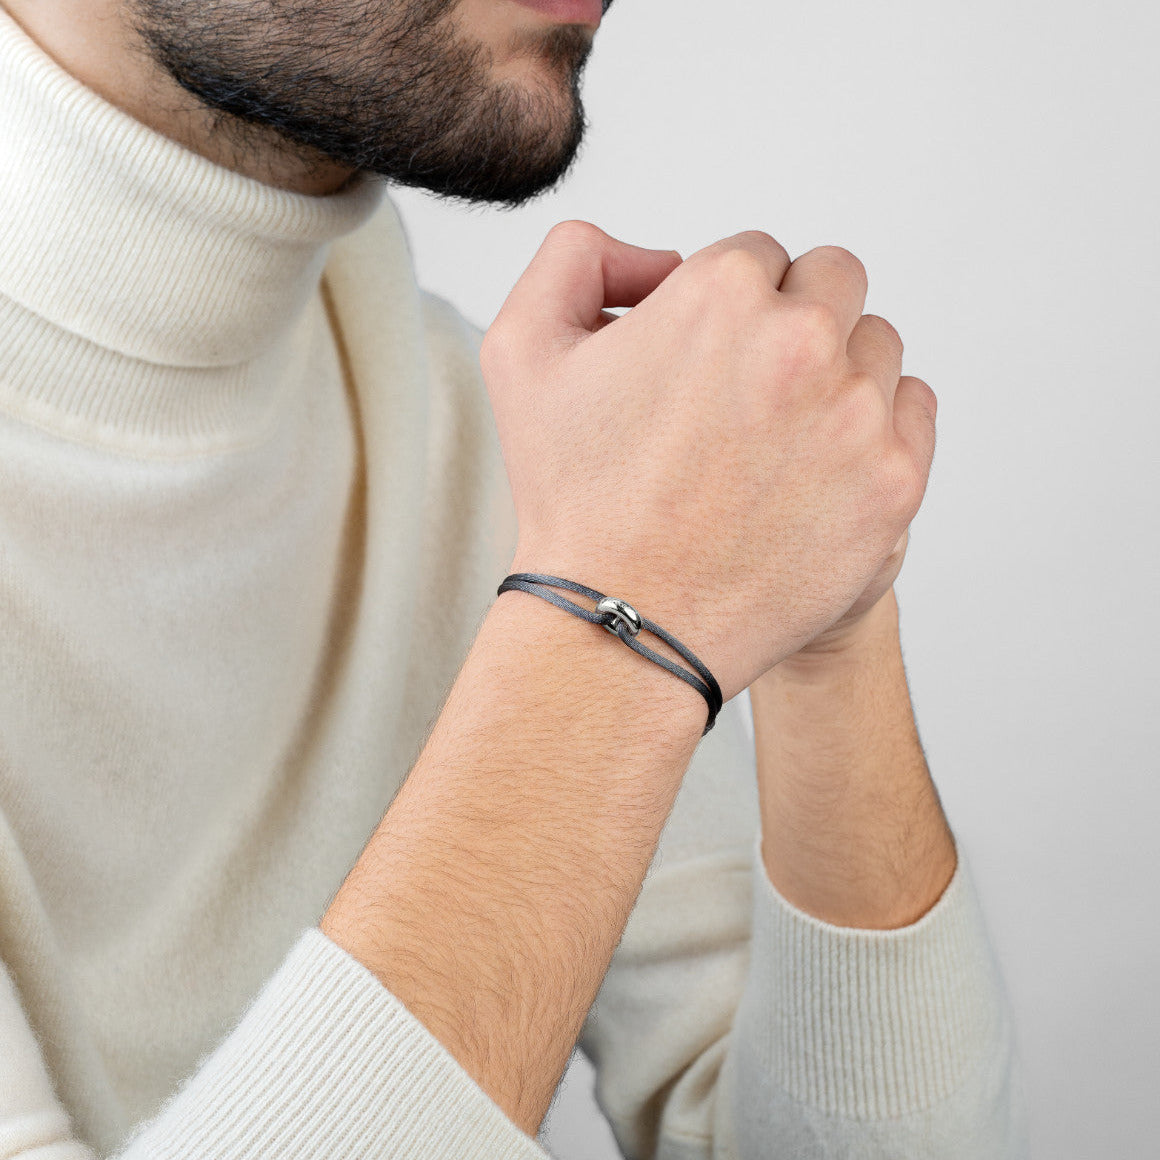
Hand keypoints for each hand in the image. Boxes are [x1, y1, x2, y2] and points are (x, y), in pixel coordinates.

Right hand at [481, 222, 935, 702]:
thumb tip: (660, 257)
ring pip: (876, 346)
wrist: (623, 620)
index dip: (722, 310)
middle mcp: (802, 340)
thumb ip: (577, 259)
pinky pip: (913, 410)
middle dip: (790, 320)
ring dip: (835, 373)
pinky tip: (815, 467)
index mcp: (722, 293)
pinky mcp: (894, 482)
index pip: (757, 256)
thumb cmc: (572, 498)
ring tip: (773, 442)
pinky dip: (875, 426)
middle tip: (744, 393)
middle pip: (831, 283)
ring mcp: (858, 414)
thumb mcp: (521, 351)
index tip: (701, 365)